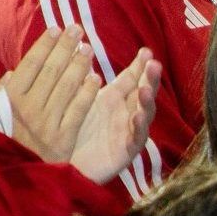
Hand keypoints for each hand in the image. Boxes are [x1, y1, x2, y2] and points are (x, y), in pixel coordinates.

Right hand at [0, 29, 95, 161]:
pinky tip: (96, 80)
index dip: (45, 45)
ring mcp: (48, 123)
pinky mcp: (63, 138)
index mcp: (9, 99)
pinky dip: (86, 94)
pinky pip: (77, 111)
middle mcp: (30, 107)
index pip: (31, 64)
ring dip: (79, 65)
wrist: (7, 180)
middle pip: (52, 71)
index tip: (57, 30)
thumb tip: (12, 73)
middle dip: (66, 48)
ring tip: (88, 49)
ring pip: (67, 87)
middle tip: (78, 30)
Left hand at [70, 52, 157, 185]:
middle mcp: (125, 113)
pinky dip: (138, 127)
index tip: (146, 51)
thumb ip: (78, 79)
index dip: (140, 65)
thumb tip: (74, 50)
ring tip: (145, 89)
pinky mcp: (126, 151)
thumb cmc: (69, 130)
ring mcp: (128, 132)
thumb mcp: (74, 100)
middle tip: (153, 64)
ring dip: (147, 101)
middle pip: (144, 92)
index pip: (131, 78)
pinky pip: (136, 138)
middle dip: (150, 78)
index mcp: (114, 99)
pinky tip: (136, 116)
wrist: (63, 164)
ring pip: (145, 114)